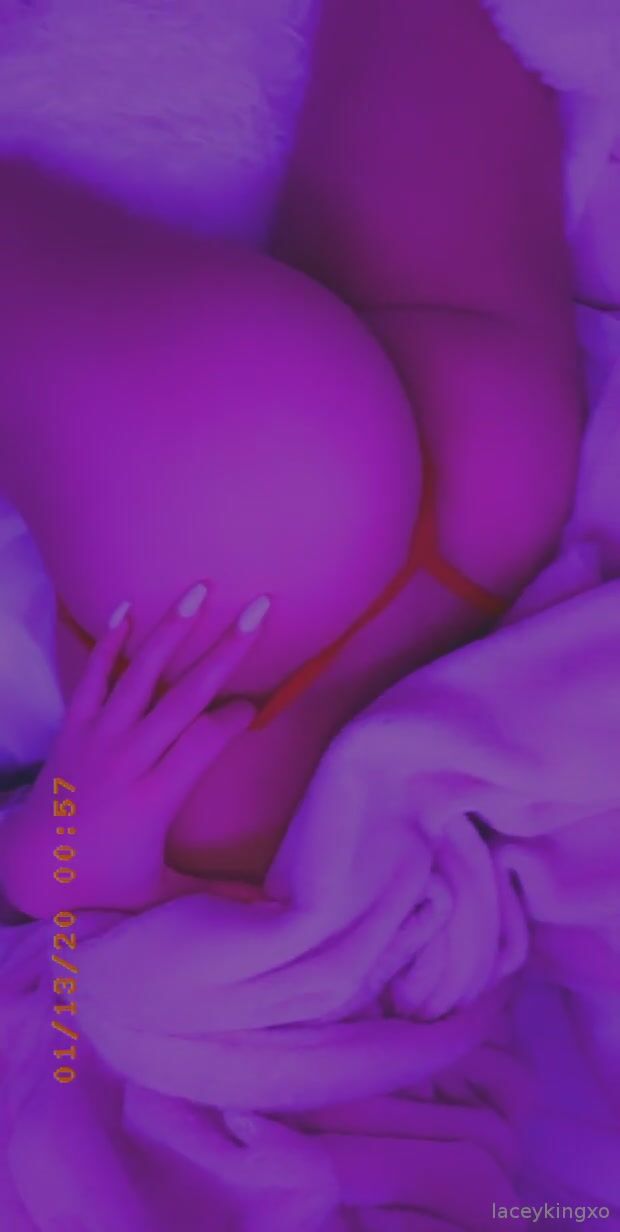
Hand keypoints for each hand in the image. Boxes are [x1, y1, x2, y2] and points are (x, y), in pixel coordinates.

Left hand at [0, 585, 270, 915]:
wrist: (30, 869)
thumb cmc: (101, 883)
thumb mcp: (161, 894)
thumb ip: (217, 895)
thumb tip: (270, 910)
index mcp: (155, 797)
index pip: (206, 740)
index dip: (234, 719)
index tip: (253, 708)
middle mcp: (129, 758)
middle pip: (185, 694)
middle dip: (226, 650)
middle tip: (259, 609)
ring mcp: (98, 738)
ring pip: (141, 674)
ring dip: (172, 629)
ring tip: (200, 589)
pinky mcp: (73, 728)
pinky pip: (93, 677)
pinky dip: (109, 642)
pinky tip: (126, 607)